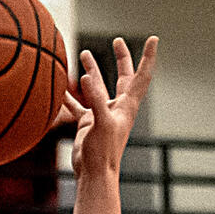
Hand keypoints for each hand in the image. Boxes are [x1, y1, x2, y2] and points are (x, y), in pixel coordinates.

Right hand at [64, 36, 157, 177]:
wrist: (94, 174)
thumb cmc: (103, 152)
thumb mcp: (100, 123)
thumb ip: (95, 99)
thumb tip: (86, 77)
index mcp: (127, 105)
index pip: (141, 76)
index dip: (148, 57)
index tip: (153, 39)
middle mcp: (117, 107)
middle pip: (123, 77)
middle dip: (121, 59)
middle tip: (117, 41)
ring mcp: (102, 114)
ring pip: (99, 87)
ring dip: (93, 71)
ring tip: (85, 54)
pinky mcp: (88, 123)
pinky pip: (78, 104)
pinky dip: (70, 96)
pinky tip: (60, 88)